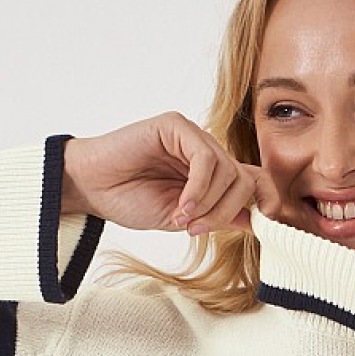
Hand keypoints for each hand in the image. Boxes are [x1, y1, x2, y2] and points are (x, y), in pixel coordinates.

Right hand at [62, 113, 281, 233]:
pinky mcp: (175, 126)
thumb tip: (253, 220)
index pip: (251, 180)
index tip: (258, 226)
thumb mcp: (181, 219)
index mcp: (209, 173)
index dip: (263, 201)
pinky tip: (182, 205)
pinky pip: (205, 158)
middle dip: (225, 211)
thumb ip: (216, 216)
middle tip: (196, 229)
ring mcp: (191, 136)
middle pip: (243, 179)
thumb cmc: (128, 200)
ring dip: (210, 203)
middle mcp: (204, 151)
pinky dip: (199, 188)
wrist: (91, 188)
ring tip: (183, 219)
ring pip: (227, 170)